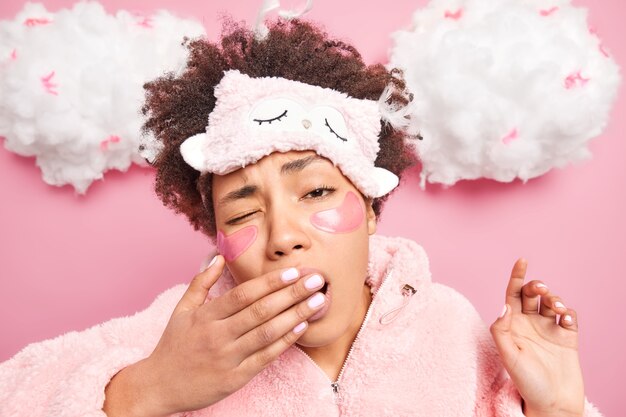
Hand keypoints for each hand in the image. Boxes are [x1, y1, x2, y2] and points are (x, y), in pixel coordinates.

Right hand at [103, 255, 327, 416]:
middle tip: (317, 280)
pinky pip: (265, 357)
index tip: (293, 271)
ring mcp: (227, 358)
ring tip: (318, 301)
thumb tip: (218, 256)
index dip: (270, 282)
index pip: (243, 294)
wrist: (159, 386)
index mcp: (206, 316)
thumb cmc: (173, 345)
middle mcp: (217, 335)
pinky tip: (302, 327)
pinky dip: (285, 341)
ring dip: (296, 315)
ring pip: (267, 333)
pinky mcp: (236, 378)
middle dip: (292, 294)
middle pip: (261, 310)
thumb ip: (201, 282)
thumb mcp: (182, 310)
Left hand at [489, 259, 584, 416]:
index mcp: (512, 325)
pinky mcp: (567, 337)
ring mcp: (549, 329)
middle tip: (540, 289)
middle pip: (532, 294)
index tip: (522, 260)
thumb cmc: (526, 382)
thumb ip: (501, 330)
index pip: (512, 294)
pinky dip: (569, 312)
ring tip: (555, 308)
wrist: (552, 404)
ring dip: (554, 298)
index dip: (516, 276)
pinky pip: (569, 317)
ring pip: (551, 302)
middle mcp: (529, 324)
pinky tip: (565, 318)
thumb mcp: (507, 356)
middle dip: (536, 286)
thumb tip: (504, 305)